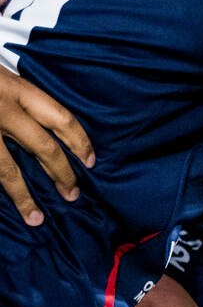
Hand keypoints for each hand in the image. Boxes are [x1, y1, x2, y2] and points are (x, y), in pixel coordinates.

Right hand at [0, 66, 93, 225]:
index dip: (80, 142)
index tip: (91, 161)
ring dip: (24, 197)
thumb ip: (13, 89)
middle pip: (43, 147)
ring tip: (36, 219)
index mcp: (13, 87)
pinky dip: (0, 189)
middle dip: (62, 174)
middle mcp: (2, 108)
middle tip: (72, 195)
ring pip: (7, 171)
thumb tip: (37, 112)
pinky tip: (8, 208)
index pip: (60, 118)